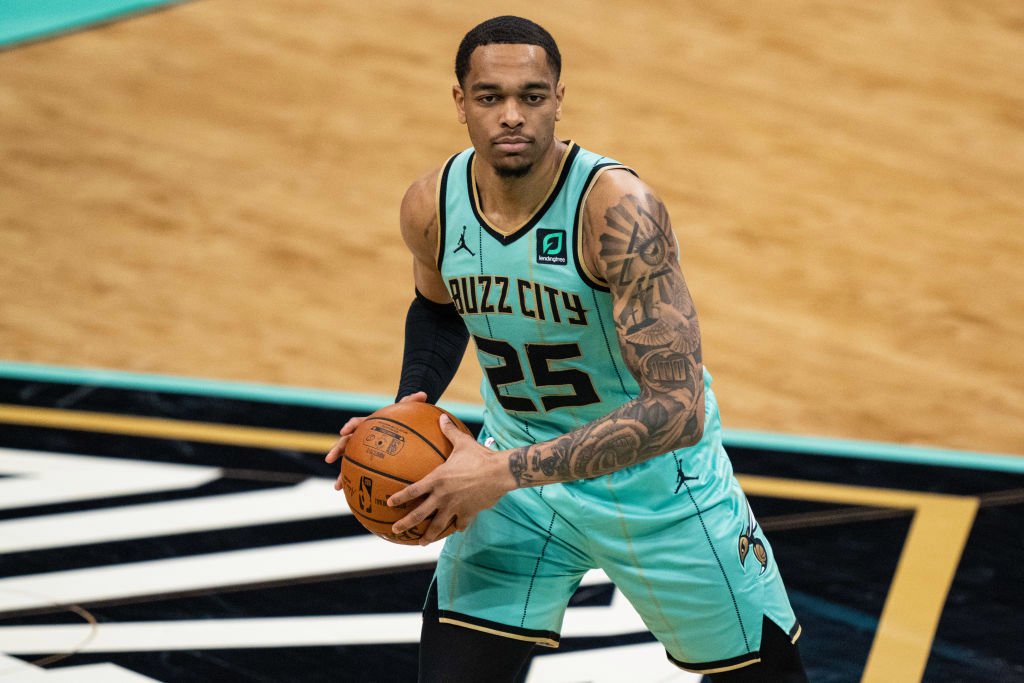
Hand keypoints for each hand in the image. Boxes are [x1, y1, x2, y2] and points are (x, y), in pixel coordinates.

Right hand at [324, 391, 426, 490]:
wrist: (399, 425)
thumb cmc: (401, 417)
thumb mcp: (406, 410)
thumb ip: (412, 402)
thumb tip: (423, 394)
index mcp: (368, 424)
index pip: (356, 423)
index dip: (350, 426)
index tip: (344, 431)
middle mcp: (361, 437)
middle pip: (346, 443)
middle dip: (337, 450)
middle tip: (330, 458)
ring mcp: (362, 450)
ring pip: (349, 462)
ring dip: (342, 474)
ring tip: (338, 486)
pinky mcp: (368, 461)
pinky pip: (361, 473)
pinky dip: (357, 483)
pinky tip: (355, 496)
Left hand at [388, 414, 516, 544]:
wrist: (500, 473)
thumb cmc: (480, 456)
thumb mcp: (462, 442)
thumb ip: (449, 431)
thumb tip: (442, 417)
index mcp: (437, 479)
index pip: (413, 490)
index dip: (399, 497)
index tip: (389, 503)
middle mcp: (443, 496)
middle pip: (419, 514)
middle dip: (405, 524)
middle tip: (395, 530)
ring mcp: (455, 507)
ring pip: (438, 526)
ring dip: (428, 536)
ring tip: (420, 542)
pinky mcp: (468, 514)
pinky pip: (459, 524)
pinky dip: (456, 527)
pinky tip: (454, 529)